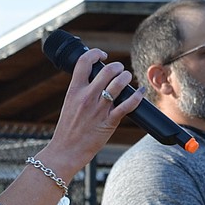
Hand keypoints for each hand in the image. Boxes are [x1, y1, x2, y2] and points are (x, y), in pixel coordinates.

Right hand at [41, 50, 143, 180]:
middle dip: (117, 66)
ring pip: (119, 83)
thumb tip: (95, 80)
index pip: (84, 61)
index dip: (95, 53)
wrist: (66, 151)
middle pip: (107, 70)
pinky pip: (127, 104)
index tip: (102, 56)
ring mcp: (98, 109)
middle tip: (120, 70)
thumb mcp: (69, 105)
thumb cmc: (67, 130)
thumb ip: (81, 91)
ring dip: (126, 77)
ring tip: (127, 78)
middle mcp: (86, 97)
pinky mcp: (109, 121)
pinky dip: (136, 96)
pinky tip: (139, 92)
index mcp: (74, 90)